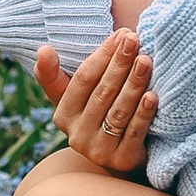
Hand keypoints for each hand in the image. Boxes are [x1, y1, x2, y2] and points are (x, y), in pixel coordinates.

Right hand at [35, 30, 155, 174]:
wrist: (119, 156)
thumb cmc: (98, 113)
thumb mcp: (76, 95)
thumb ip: (56, 73)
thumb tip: (43, 49)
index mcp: (63, 114)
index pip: (83, 79)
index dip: (102, 55)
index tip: (121, 34)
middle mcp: (77, 135)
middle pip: (102, 93)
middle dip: (120, 63)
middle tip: (135, 40)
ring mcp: (99, 150)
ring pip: (118, 111)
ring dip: (133, 84)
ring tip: (146, 61)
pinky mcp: (122, 161)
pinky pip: (134, 133)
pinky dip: (143, 113)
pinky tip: (152, 96)